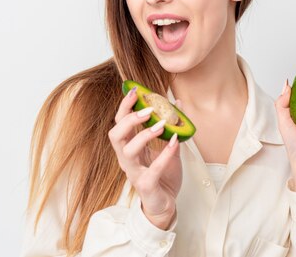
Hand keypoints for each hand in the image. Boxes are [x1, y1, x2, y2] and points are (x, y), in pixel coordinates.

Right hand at [108, 87, 181, 229]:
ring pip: (128, 151)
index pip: (120, 123)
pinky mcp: (145, 186)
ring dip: (144, 135)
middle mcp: (126, 159)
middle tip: (148, 109)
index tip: (135, 90)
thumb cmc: (163, 175)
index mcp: (129, 147)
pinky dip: (164, 154)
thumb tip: (179, 104)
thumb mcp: (168, 148)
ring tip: (162, 125)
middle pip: (116, 135)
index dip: (125, 106)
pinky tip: (175, 142)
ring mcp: (134, 173)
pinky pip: (152, 169)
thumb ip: (171, 129)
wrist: (166, 204)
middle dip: (129, 119)